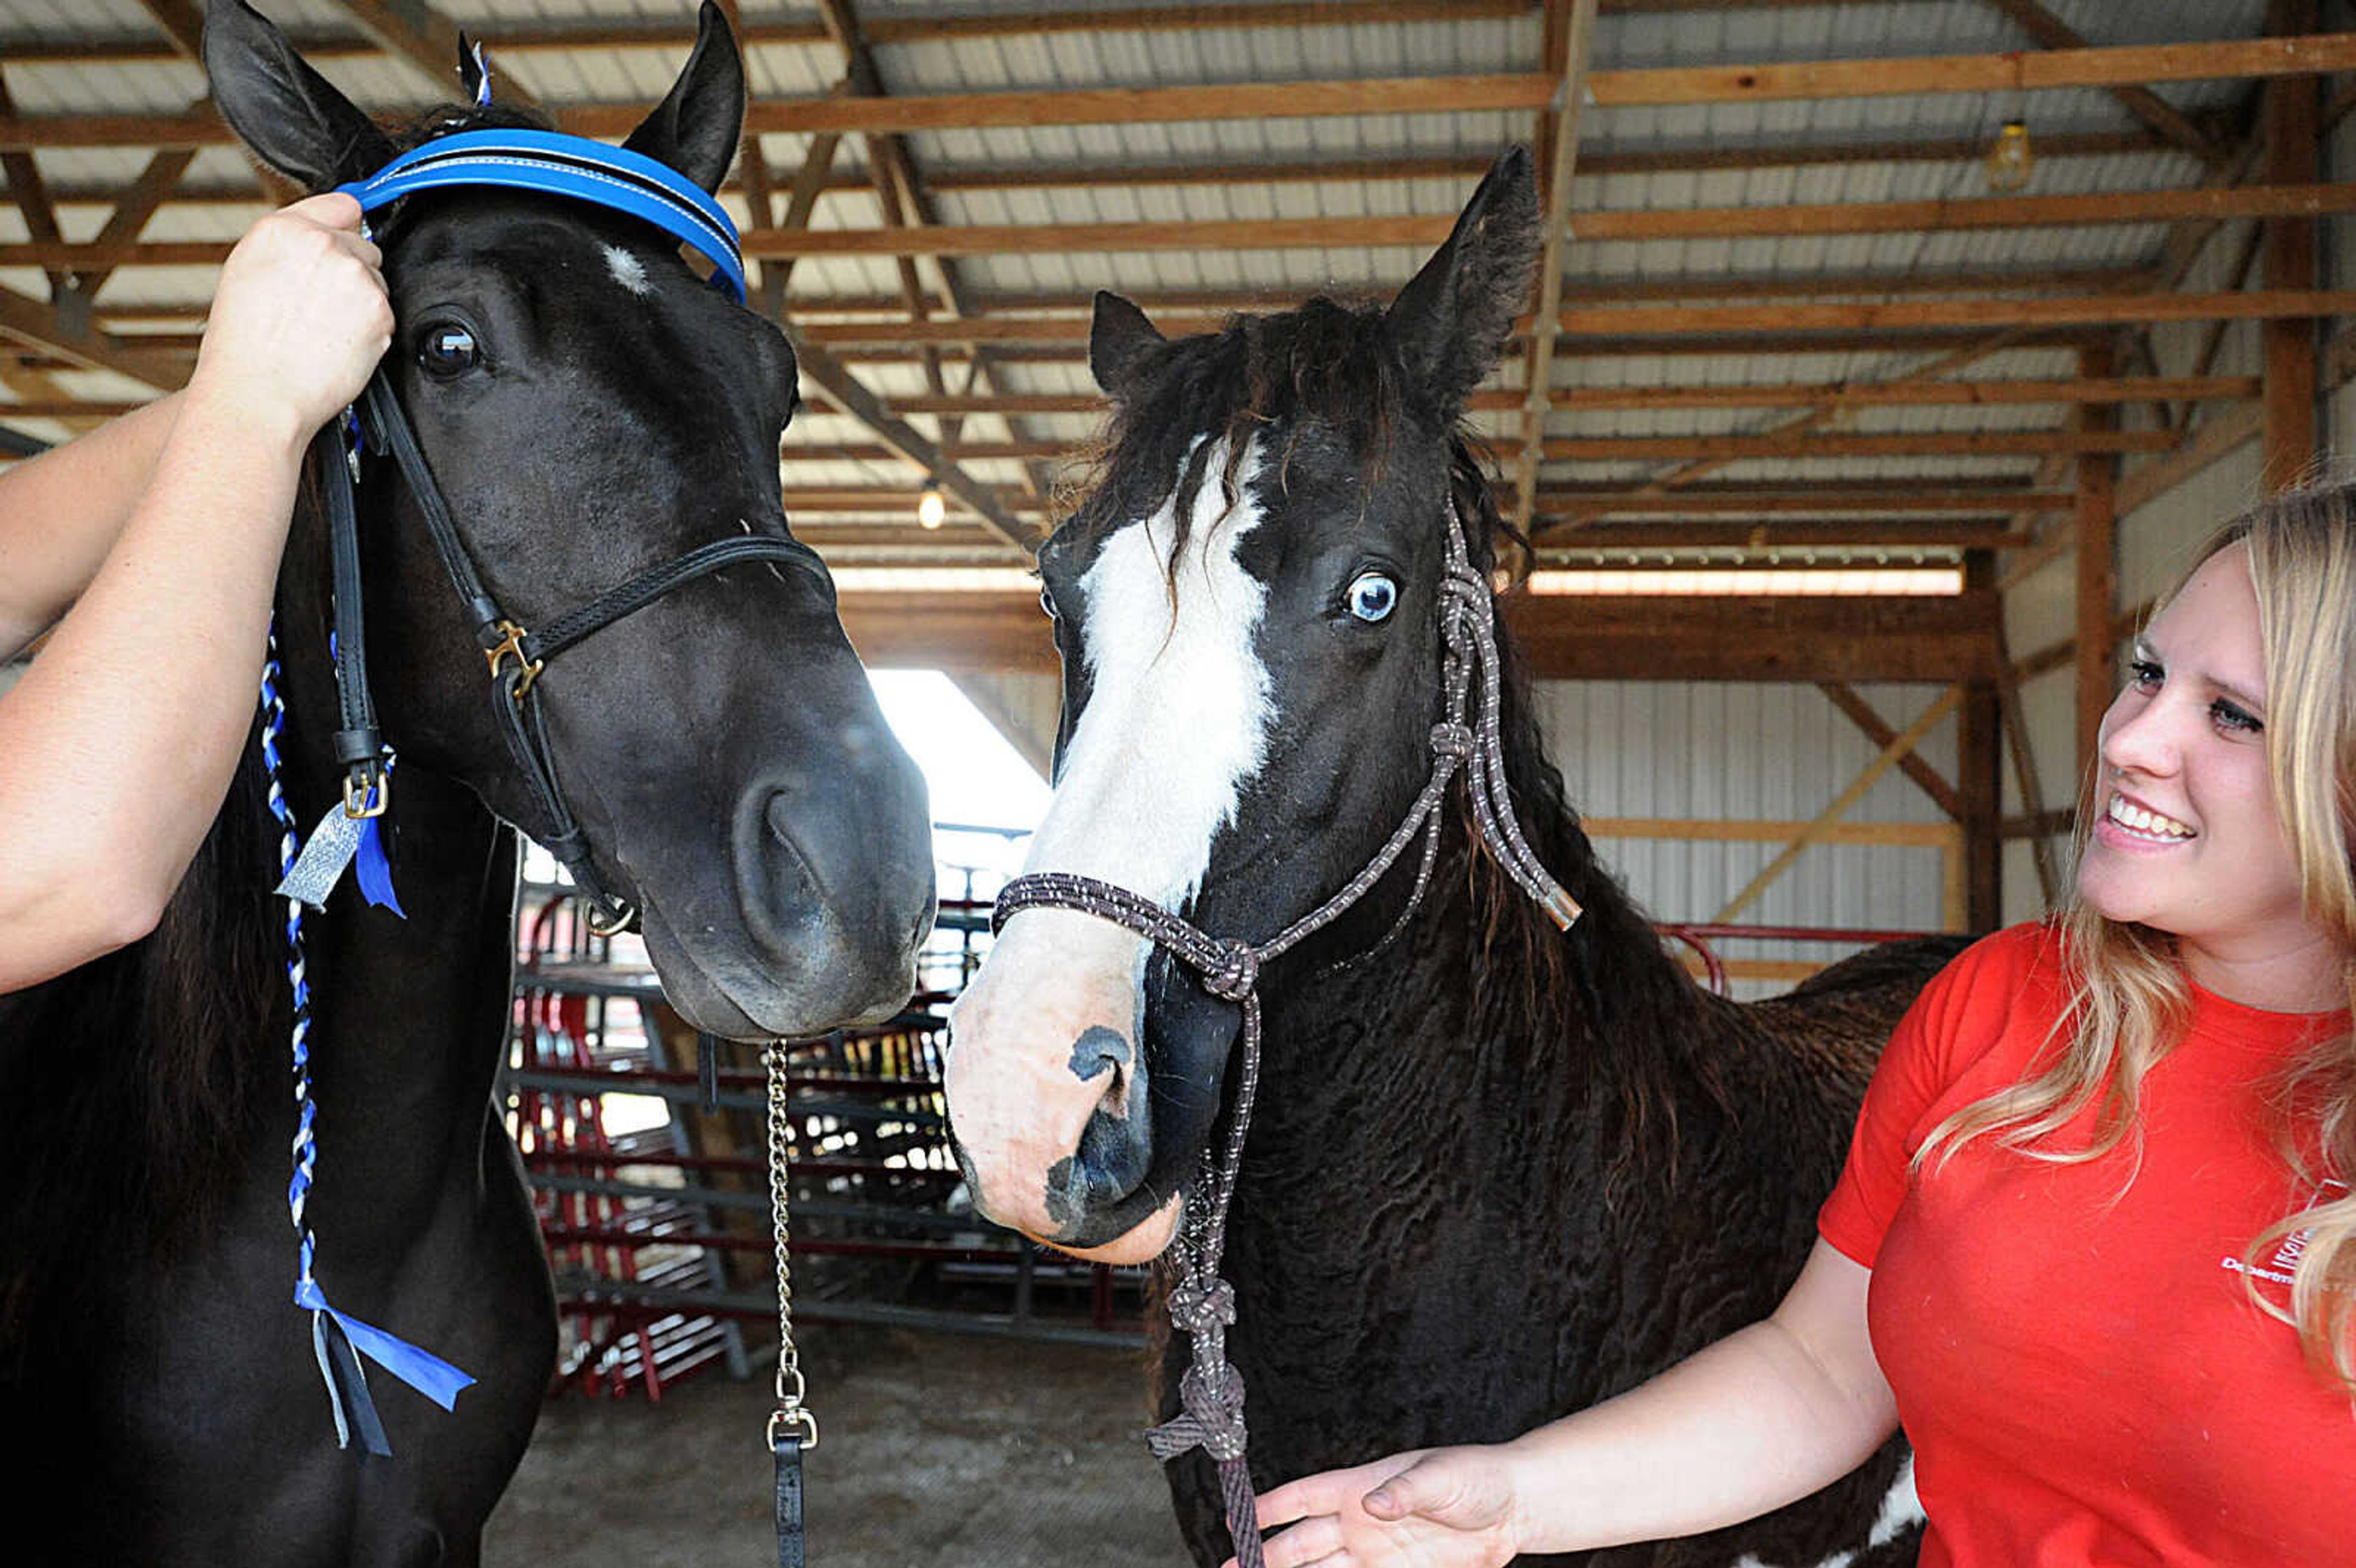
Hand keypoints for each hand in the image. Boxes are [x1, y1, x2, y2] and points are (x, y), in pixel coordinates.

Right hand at [189, 192, 391, 444]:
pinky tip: (338, 345)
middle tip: (317, 307)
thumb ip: (292, 245)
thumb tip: (330, 230)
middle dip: (350, 272)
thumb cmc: (245, 347)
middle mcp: (322, 244)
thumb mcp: (249, 272)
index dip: (344, 228)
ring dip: (361, 302)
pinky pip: (386, 314)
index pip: (342, 205)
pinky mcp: (379, 309)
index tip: (346, 239)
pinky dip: (371, 330)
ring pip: (377, 280)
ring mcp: (354, 275)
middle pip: (364, 246)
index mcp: (283, 229)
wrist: (258, 394)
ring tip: (323, 330)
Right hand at [1239, 1448, 1525, 1567]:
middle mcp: (1360, 1522)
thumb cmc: (1476, 1477)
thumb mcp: (1442, 1477)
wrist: (1514, 1510)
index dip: (1269, 1507)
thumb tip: (1373, 1504)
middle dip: (1267, 1556)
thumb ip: (1406, 1491)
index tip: (1237, 1518)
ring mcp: (1376, 1553)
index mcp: (1360, 1486)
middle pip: (1302, 1543)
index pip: (1304, 1496)